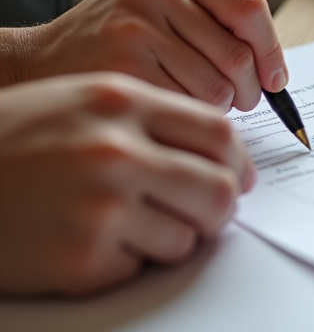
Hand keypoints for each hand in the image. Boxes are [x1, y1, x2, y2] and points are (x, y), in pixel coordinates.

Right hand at [0, 73, 253, 294]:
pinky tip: (89, 242)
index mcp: (121, 102)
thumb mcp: (81, 101)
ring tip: (128, 225)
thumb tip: (222, 152)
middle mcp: (116, 150)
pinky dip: (127, 261)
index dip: (237, 160)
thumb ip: (152, 118)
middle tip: (203, 213)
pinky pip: (142, 266)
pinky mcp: (82, 259)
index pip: (218, 131)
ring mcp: (100, 206)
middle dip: (219, 207)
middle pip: (219, 187)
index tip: (236, 175)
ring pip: (188, 236)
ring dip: (171, 237)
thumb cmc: (10, 142)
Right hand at [3, 0, 286, 110]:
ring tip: (202, 104)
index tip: (277, 78)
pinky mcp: (124, 66)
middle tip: (245, 100)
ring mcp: (136, 26)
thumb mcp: (159, 5)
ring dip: (221, 106)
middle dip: (251, 87)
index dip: (271, 48)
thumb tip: (275, 68)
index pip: (248, 5)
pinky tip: (174, 110)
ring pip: (217, 83)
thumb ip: (212, 18)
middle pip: (238, 51)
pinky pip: (187, 102)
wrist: (38, 61)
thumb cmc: (115, 38)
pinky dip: (192, 115)